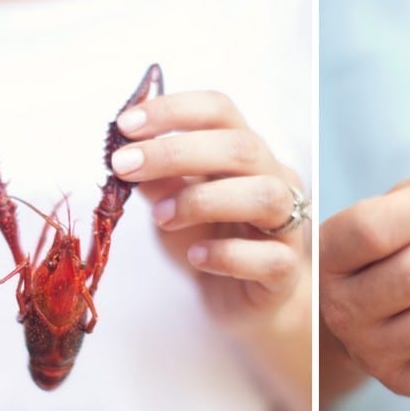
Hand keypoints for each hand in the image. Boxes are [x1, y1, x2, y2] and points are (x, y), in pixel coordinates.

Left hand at [110, 91, 307, 331]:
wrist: (244, 300)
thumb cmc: (210, 240)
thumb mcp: (173, 202)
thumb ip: (155, 176)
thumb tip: (121, 150)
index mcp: (246, 153)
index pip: (220, 110)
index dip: (174, 110)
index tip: (126, 125)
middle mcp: (275, 178)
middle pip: (241, 147)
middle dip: (176, 151)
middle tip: (125, 166)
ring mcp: (287, 222)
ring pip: (264, 194)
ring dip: (203, 201)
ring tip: (160, 218)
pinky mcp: (286, 268)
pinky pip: (269, 256)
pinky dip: (227, 254)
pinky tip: (196, 258)